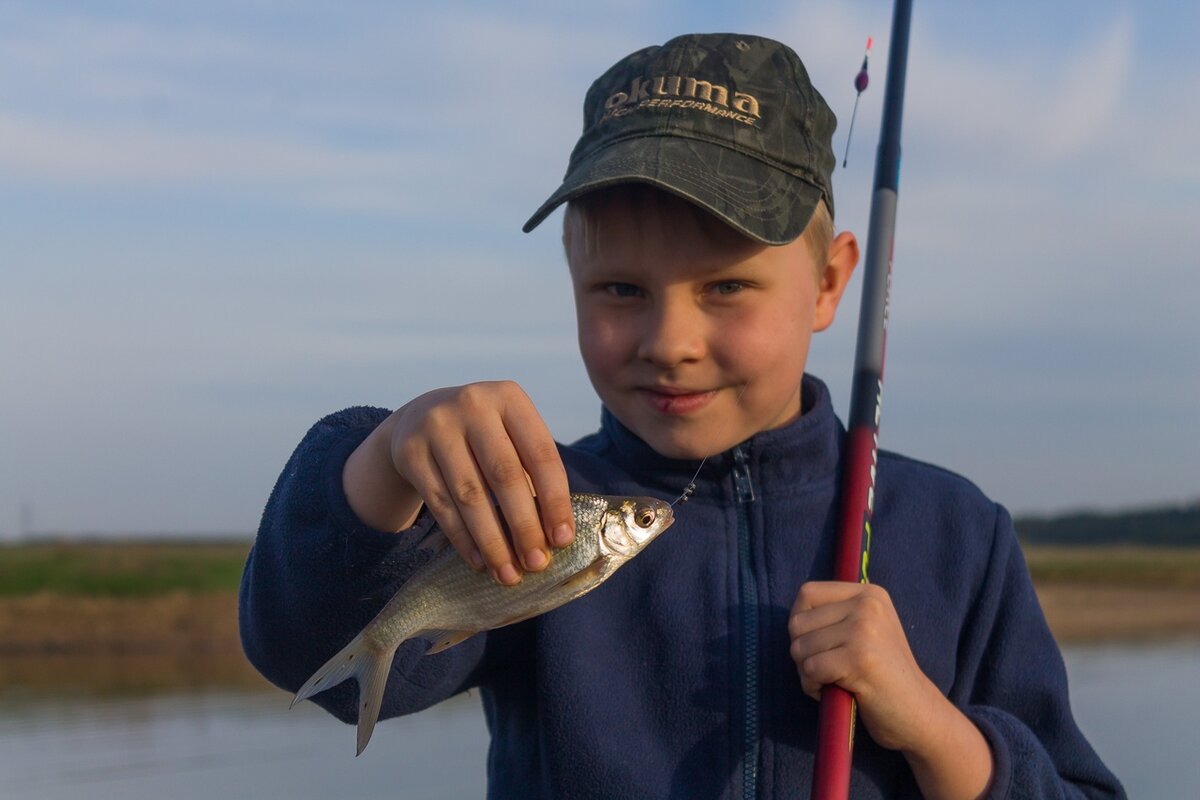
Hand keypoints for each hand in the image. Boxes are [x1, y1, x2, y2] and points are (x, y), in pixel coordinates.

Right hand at [345, 381, 574, 584]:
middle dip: (524, 526)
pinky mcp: (410, 452)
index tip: (562, 540)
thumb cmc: (484, 435)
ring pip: (470, 495)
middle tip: (536, 564)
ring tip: (508, 573)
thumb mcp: (510, 435)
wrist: (419, 417)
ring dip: (493, 541)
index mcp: (510, 398)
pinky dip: (463, 538)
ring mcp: (436, 426)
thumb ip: (532, 474)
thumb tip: (553, 536)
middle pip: (504, 476)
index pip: (541, 454)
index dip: (554, 500)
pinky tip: (479, 561)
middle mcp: (473, 404)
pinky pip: (440, 504)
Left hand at [788, 581, 934, 751]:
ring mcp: (864, 630)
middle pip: (798, 622)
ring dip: (807, 672)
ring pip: (800, 647)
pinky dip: (813, 687)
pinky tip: (834, 692)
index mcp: (869, 594)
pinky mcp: (859, 658)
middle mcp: (867, 605)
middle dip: (801, 652)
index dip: (799, 621)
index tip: (813, 644)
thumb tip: (794, 614)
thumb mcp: (866, 631)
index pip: (807, 593)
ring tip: (832, 681)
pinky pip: (810, 669)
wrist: (919, 712)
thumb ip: (836, 616)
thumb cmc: (883, 676)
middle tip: (824, 670)